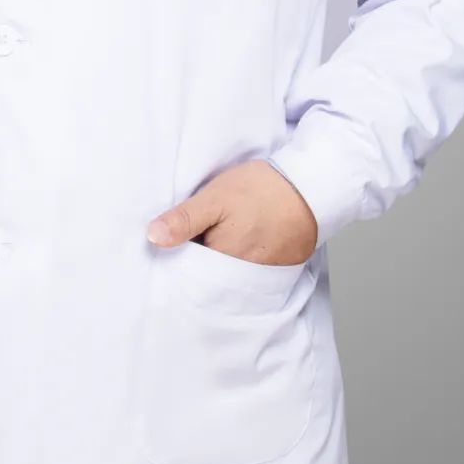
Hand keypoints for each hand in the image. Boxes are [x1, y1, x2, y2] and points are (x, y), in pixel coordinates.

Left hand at [145, 158, 318, 265]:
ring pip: (227, 271)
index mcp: (220, 260)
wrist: (310, 187)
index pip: (187, 266)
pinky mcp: (276, 268)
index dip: (179, 250)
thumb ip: (184, 220)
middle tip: (201, 229)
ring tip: (224, 231)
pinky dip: (241, 257)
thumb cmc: (261, 190)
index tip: (178, 236)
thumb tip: (153, 237)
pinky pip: (249, 270)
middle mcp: (239, 276)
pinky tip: (241, 237)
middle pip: (207, 272)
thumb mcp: (215, 198)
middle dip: (199, 255)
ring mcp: (260, 275)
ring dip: (220, 256)